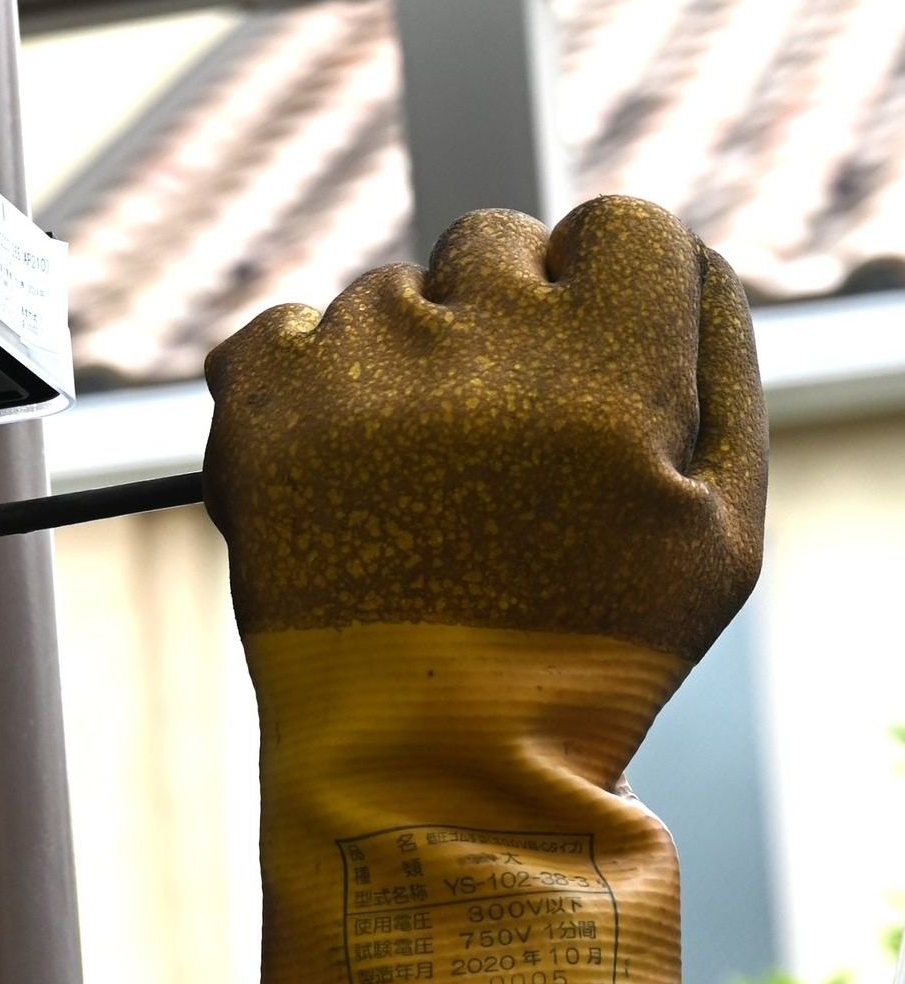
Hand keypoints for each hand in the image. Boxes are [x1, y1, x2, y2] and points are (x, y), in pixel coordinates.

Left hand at [203, 198, 767, 983]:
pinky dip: (300, 385)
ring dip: (400, 365)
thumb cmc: (586, 652)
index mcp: (611, 359)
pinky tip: (334, 475)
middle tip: (493, 443)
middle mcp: (479, 339)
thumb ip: (721, 366)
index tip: (583, 363)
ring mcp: (357, 366)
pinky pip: (279, 333)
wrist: (424, 759)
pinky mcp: (261, 405)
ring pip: (382, 297)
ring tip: (408, 491)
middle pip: (493, 241)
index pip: (618, 224)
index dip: (604, 292)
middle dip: (501, 321)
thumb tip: (700, 258)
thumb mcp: (722, 528)